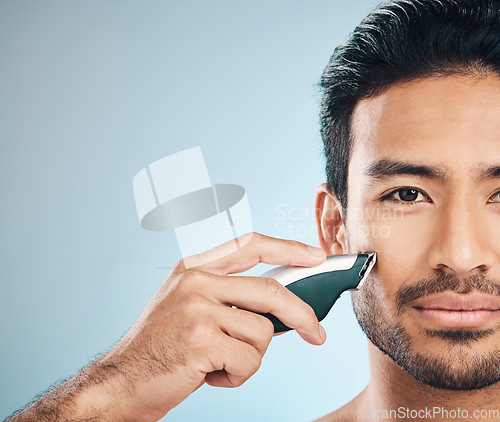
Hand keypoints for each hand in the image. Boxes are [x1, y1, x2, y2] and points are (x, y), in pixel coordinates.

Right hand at [89, 233, 326, 420]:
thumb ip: (229, 297)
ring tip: (219, 362)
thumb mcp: (189, 306)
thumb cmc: (161, 347)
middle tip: (317, 333)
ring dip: (250, 357)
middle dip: (302, 314)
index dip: (287, 248)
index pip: (250, 244)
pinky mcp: (201, 340)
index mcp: (193, 266)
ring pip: (262, 332)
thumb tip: (283, 308)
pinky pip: (249, 361)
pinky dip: (238, 376)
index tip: (314, 257)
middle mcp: (196, 280)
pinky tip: (209, 375)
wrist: (121, 380)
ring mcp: (197, 309)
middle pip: (271, 290)